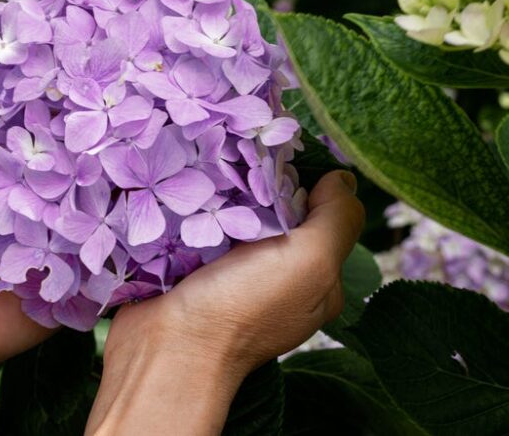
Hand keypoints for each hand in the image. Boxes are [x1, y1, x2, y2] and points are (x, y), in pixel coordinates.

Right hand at [86, 170, 364, 434]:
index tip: (282, 163)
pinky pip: (201, 225)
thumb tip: (341, 178)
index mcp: (317, 280)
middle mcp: (279, 278)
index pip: (325, 216)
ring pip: (238, 214)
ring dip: (226, 190)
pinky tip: (188, 188)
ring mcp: (233, 274)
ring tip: (211, 165)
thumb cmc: (244, 307)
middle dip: (264, 182)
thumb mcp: (312, 262)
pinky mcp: (193, 268)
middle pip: (280, 211)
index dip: (310, 183)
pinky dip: (196, 207)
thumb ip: (337, 218)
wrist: (166, 351)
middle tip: (242, 158)